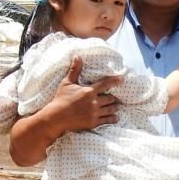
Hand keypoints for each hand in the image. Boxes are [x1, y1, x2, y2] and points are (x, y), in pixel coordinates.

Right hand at [8, 56, 122, 165]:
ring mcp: (94, 113)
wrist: (56, 117)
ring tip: (117, 107)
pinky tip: (115, 118)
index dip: (115, 81)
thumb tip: (77, 56)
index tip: (122, 79)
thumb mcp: (67, 83)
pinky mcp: (93, 122)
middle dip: (113, 98)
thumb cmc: (60, 99)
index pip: (105, 84)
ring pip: (110, 109)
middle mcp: (94, 102)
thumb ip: (74, 70)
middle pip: (110, 98)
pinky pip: (106, 120)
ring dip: (114, 107)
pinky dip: (112, 118)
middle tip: (115, 97)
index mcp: (89, 91)